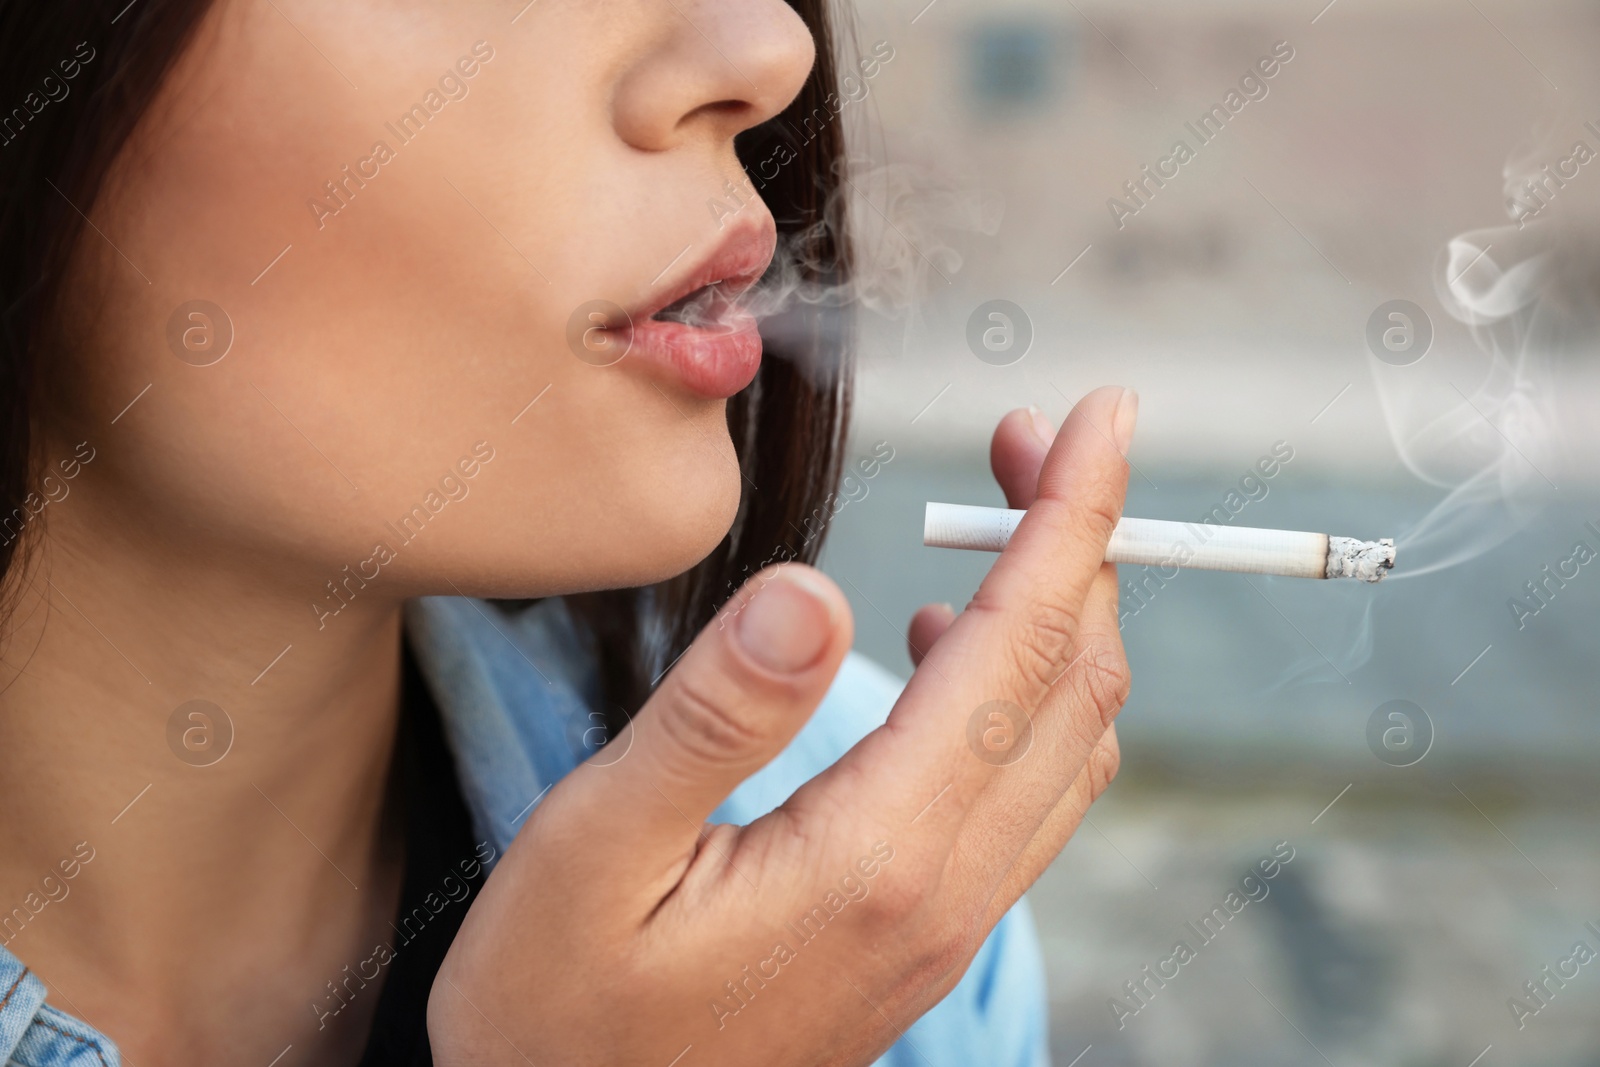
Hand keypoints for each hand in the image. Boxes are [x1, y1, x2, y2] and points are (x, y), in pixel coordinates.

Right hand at [429, 386, 1138, 1066]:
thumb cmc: (558, 1013)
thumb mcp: (594, 848)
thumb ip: (714, 716)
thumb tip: (818, 584)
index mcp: (877, 854)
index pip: (1021, 648)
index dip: (1074, 516)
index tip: (1104, 415)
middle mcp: (943, 890)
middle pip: (1072, 685)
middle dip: (1079, 541)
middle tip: (1033, 441)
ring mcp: (945, 920)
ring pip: (1070, 742)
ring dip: (1065, 615)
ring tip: (1006, 526)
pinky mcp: (924, 931)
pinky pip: (1032, 794)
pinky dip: (1034, 696)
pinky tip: (957, 656)